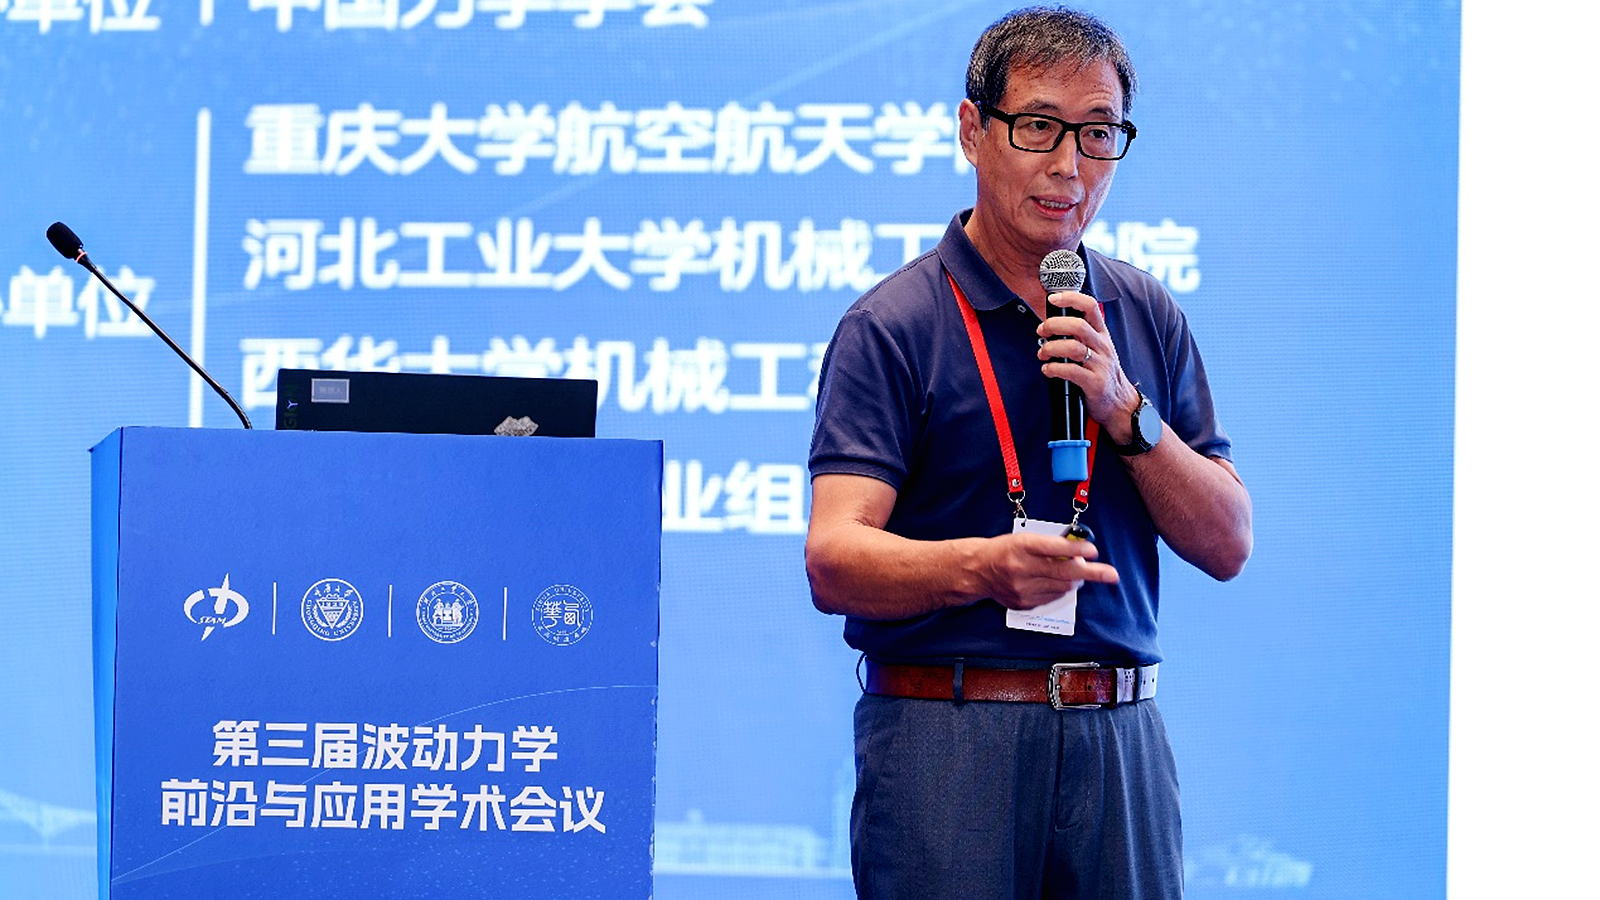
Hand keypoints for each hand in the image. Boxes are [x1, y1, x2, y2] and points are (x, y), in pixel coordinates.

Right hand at [976, 530, 1118, 609]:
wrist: (978, 570)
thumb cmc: (1004, 550)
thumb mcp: (1025, 539)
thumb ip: (1050, 545)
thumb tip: (1079, 553)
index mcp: (1022, 546)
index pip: (1054, 548)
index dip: (1076, 550)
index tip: (1093, 551)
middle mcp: (1022, 568)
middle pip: (1064, 572)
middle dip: (1092, 573)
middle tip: (1111, 574)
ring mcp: (1023, 588)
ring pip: (1062, 587)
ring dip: (1075, 580)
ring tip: (1078, 573)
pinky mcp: (1024, 602)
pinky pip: (1052, 597)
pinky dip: (1060, 589)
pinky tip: (1056, 582)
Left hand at [1036, 291, 1140, 442]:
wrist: (1121, 404)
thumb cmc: (1103, 374)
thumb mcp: (1099, 349)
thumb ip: (1081, 335)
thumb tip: (1053, 322)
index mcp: (1102, 334)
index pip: (1090, 306)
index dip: (1071, 298)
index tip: (1053, 298)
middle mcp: (1103, 346)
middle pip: (1078, 325)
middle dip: (1053, 325)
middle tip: (1041, 331)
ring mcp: (1100, 365)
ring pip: (1073, 348)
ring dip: (1051, 348)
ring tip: (1042, 353)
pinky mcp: (1095, 383)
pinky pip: (1072, 372)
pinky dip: (1054, 368)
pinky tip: (1048, 369)